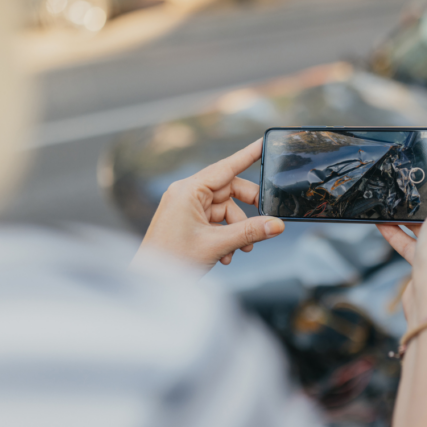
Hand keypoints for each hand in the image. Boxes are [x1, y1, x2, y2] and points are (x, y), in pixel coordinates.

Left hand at [132, 138, 284, 276]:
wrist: (150, 283)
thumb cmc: (171, 260)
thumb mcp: (217, 244)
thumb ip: (250, 232)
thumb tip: (277, 224)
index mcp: (188, 190)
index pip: (226, 167)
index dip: (248, 155)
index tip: (263, 143)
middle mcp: (186, 194)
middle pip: (229, 191)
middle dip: (246, 210)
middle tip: (264, 223)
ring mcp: (186, 207)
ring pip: (225, 209)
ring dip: (237, 229)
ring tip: (241, 249)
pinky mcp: (187, 220)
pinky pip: (215, 221)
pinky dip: (225, 235)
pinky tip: (226, 254)